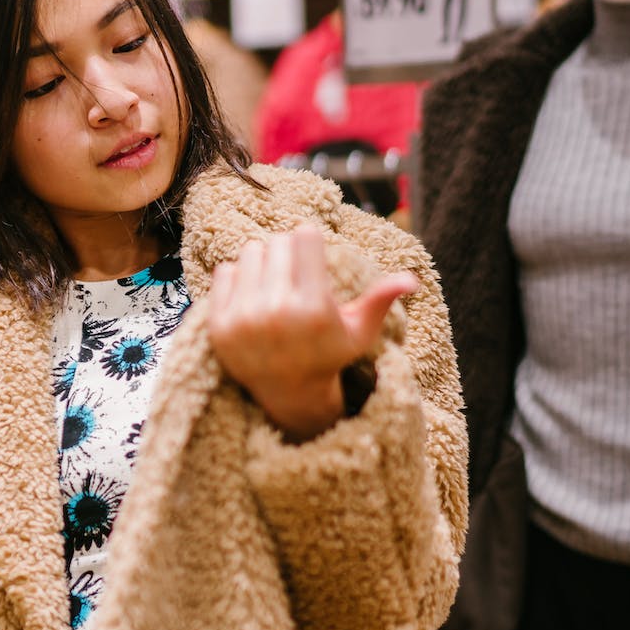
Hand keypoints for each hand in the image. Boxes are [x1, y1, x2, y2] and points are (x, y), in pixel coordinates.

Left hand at [208, 226, 417, 441]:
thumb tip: (411, 280)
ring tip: (273, 284)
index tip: (311, 253)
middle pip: (277, 242)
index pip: (305, 236)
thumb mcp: (360, 331)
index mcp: (314, 308)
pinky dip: (237, 277)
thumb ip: (381, 300)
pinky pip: (224, 271)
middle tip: (293, 274)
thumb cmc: (328, 355)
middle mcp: (278, 312)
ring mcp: (244, 319)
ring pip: (250, 251)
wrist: (287, 393)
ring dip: (262, 261)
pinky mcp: (219, 324)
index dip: (310, 241)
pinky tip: (252, 297)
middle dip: (287, 251)